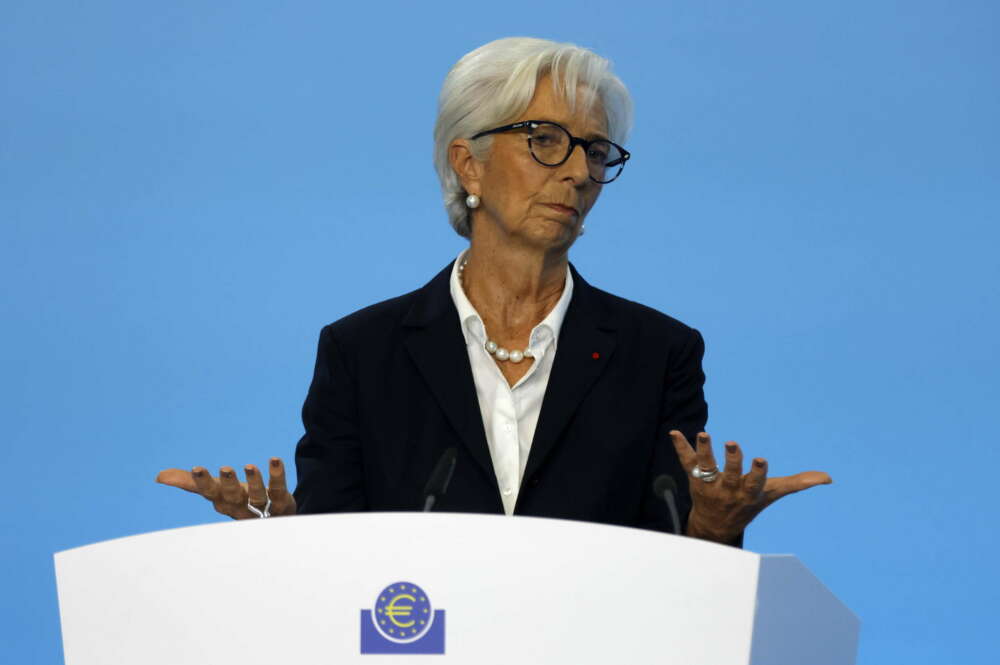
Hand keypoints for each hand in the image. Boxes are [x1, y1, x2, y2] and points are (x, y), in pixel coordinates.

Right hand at [156, 458, 296, 518]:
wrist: (272, 520)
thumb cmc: (238, 502)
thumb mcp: (215, 491)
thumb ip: (191, 483)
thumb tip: (159, 477)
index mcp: (221, 501)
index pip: (210, 492)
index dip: (203, 482)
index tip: (197, 469)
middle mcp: (240, 505)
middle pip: (233, 495)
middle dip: (228, 483)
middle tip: (224, 468)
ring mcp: (261, 506)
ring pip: (257, 495)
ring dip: (254, 481)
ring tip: (250, 466)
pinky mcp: (281, 501)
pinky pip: (278, 488)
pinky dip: (276, 475)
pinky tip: (275, 460)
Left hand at [669, 431, 831, 543]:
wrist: (716, 526)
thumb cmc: (748, 504)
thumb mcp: (772, 495)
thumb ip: (797, 483)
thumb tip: (827, 478)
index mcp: (749, 493)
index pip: (754, 483)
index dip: (757, 472)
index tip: (760, 459)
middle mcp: (728, 490)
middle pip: (730, 474)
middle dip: (732, 460)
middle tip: (732, 443)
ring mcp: (710, 484)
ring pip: (706, 466)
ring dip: (704, 450)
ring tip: (703, 433)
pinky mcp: (694, 478)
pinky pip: (687, 462)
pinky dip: (680, 447)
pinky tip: (674, 432)